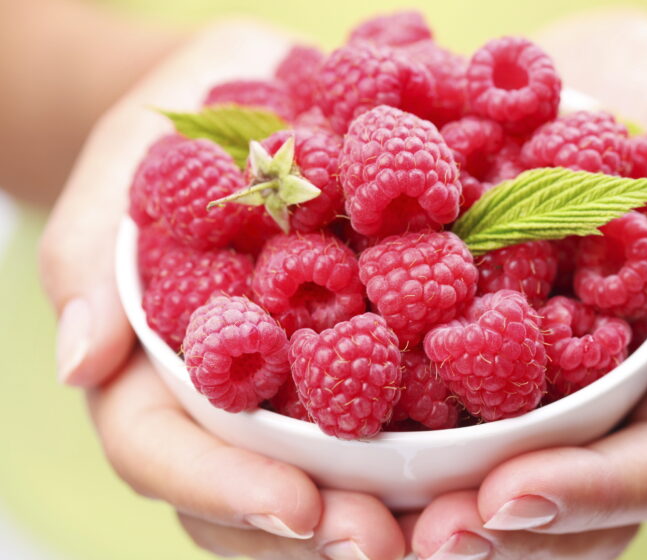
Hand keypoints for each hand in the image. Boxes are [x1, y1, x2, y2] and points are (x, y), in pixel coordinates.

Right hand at [39, 22, 405, 558]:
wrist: (251, 92)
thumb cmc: (174, 129)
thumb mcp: (120, 170)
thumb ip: (87, 259)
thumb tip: (79, 362)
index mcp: (153, 363)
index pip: (165, 450)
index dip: (224, 488)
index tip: (298, 507)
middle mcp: (225, 392)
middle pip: (249, 489)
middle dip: (313, 527)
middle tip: (384, 544)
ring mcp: (292, 381)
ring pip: (321, 474)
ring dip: (376, 509)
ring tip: (441, 525)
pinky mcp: (357, 348)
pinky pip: (387, 411)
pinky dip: (422, 445)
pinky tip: (470, 462)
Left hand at [411, 12, 646, 558]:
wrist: (590, 87)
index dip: (584, 496)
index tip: (509, 500)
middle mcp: (600, 405)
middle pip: (567, 508)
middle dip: (499, 533)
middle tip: (425, 541)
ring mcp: (535, 391)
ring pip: (500, 488)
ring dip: (439, 514)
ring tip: (372, 526)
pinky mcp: (469, 363)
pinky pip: (441, 423)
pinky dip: (400, 453)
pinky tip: (348, 460)